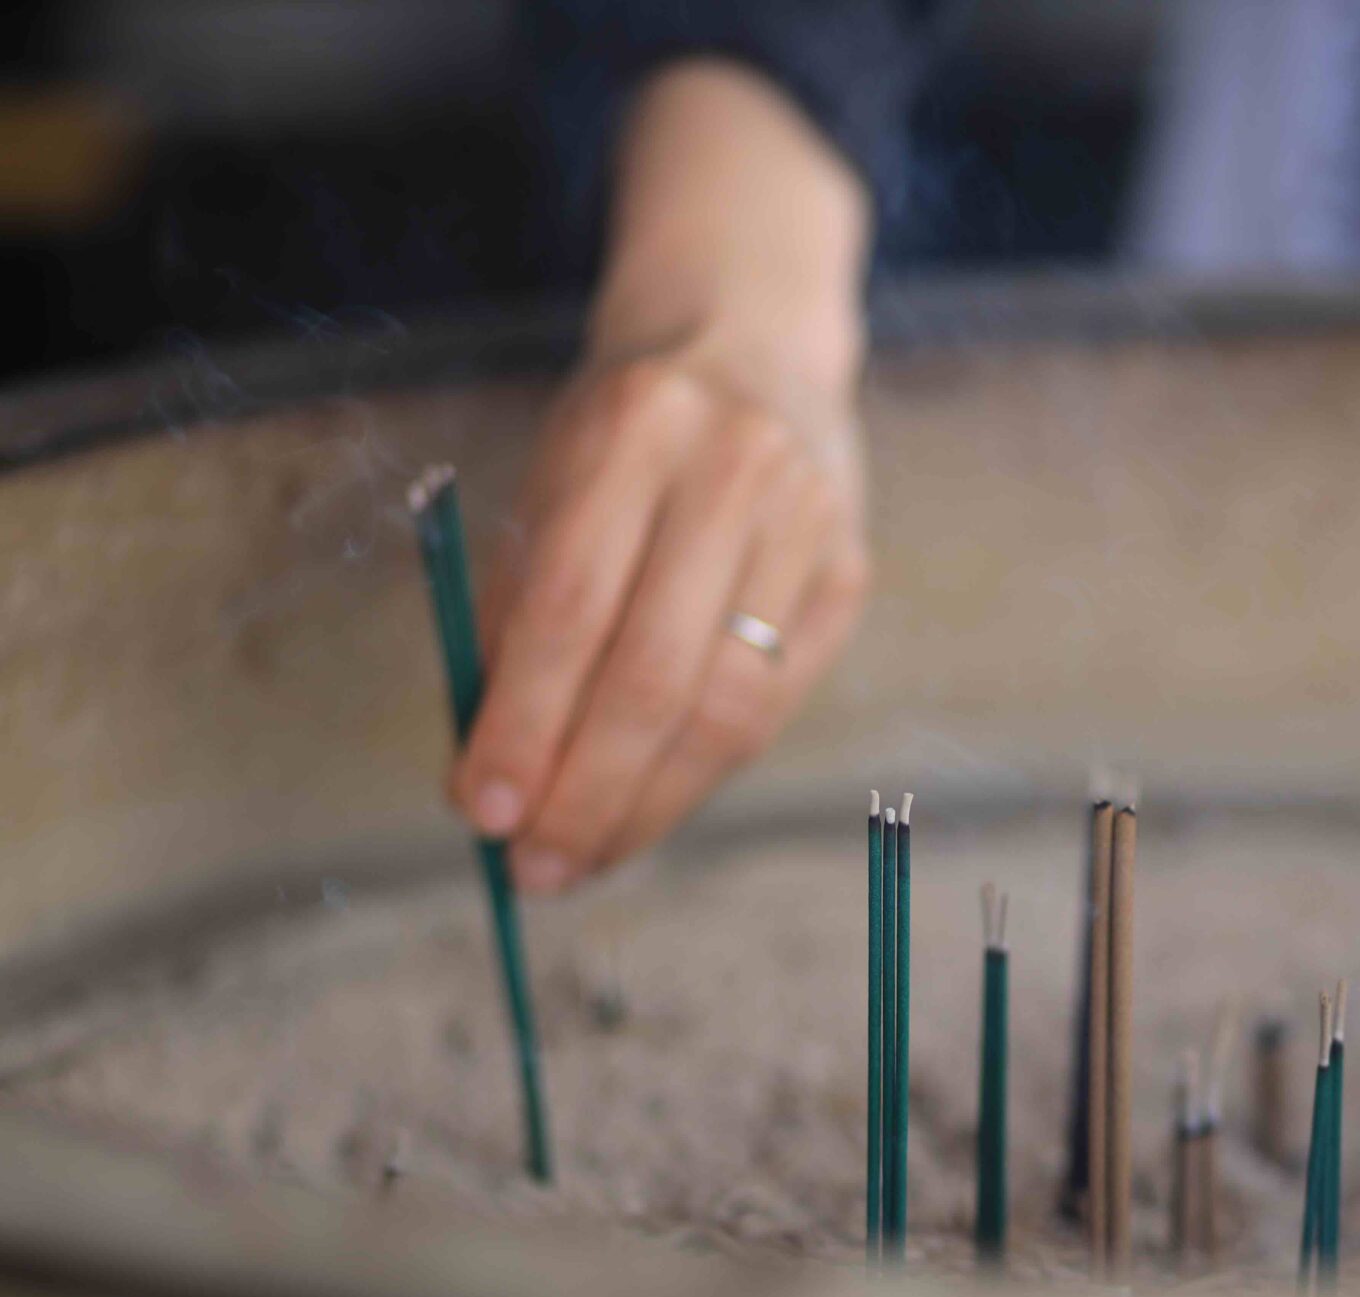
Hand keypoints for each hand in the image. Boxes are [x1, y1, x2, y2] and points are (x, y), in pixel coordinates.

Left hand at [447, 61, 871, 891]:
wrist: (752, 336)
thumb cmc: (624, 429)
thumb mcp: (552, 478)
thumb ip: (520, 610)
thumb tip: (493, 774)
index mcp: (636, 429)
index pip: (571, 606)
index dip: (524, 721)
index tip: (479, 809)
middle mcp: (737, 472)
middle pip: (656, 673)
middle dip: (588, 790)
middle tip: (533, 867)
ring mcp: (811, 524)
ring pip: (729, 706)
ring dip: (649, 803)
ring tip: (584, 857)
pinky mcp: (850, 572)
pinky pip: (773, 701)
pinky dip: (704, 769)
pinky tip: (650, 806)